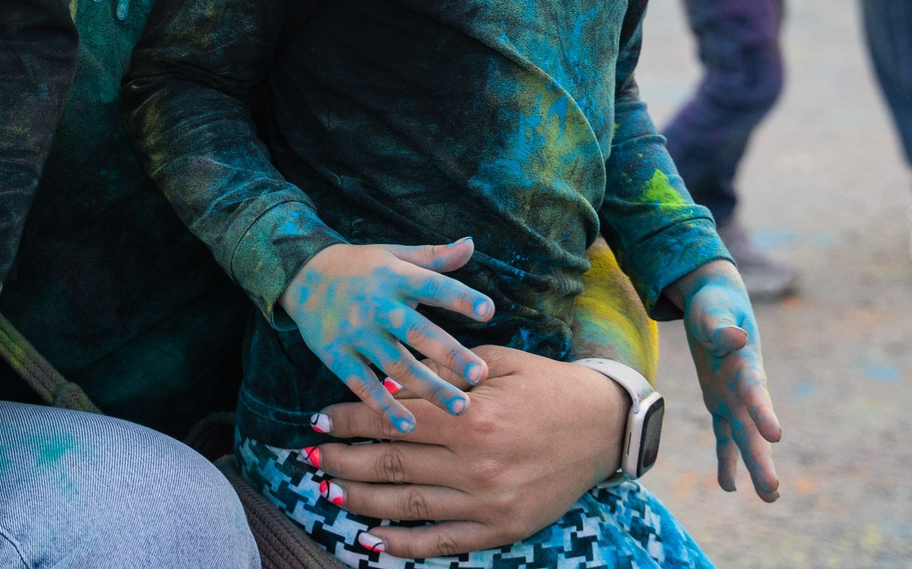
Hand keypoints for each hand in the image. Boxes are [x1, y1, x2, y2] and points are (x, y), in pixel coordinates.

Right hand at [281, 239, 494, 431]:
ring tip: (460, 407)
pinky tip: (410, 425)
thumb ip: (434, 256)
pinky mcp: (337, 356)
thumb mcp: (394, 254)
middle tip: (480, 375)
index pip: (432, 286)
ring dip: (428, 388)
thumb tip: (471, 245)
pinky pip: (363, 385)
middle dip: (449, 354)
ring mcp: (355, 333)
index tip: (488, 311)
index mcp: (395, 277)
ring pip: (396, 364)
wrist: (302, 274)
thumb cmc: (360, 266)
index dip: (459, 298)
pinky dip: (385, 407)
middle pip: (417, 332)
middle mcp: (376, 306)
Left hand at [312, 346, 627, 559]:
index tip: (317, 419)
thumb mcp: (494, 364)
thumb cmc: (545, 386)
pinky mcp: (500, 530)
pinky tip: (371, 540)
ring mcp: (487, 503)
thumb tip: (384, 379)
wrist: (603, 427)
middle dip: (341, 461)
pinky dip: (403, 546)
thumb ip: (440, 374)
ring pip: (406, 506)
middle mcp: (475, 466)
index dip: (349, 419)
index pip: (392, 420)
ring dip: (359, 502)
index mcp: (471, 419)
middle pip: (390, 466)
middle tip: (308, 458)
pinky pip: (442, 543)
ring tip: (326, 492)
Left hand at [677, 261, 782, 500]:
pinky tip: (729, 486)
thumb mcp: (713, 311)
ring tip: (770, 498)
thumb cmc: (714, 304)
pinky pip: (723, 436)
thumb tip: (735, 337)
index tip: (775, 435)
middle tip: (773, 491)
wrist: (715, 302)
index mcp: (747, 364)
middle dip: (761, 459)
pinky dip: (726, 459)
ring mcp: (733, 398)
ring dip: (754, 466)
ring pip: (743, 438)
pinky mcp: (719, 402)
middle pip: (753, 428)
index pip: (756, 392)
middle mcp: (744, 387)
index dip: (763, 412)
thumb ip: (721, 326)